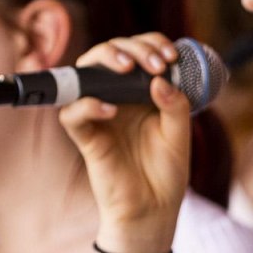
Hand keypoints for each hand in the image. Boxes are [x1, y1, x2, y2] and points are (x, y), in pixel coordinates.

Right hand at [57, 34, 188, 251]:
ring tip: (128, 70)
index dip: (150, 44)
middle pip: (108, 53)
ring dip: (104, 61)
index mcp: (141, 92)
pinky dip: (87, 105)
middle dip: (131, 47)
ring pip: (84, 73)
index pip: (138, 52)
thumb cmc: (166, 170)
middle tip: (154, 63)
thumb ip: (176, 106)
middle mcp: (117, 97)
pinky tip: (111, 109)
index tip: (170, 56)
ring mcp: (100, 114)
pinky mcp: (86, 137)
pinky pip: (72, 114)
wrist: (154, 208)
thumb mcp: (180, 134)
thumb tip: (159, 80)